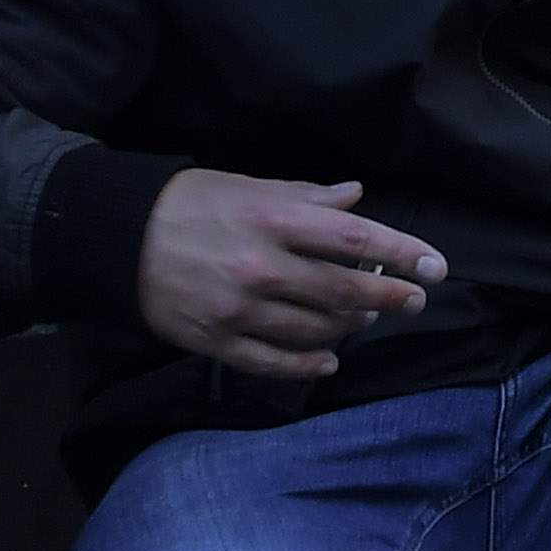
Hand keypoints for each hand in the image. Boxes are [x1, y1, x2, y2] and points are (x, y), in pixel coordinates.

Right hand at [136, 167, 439, 380]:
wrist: (113, 238)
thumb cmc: (189, 203)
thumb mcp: (250, 186)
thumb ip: (307, 197)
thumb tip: (357, 197)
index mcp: (274, 220)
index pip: (356, 240)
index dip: (403, 254)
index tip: (437, 268)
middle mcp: (261, 267)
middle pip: (344, 291)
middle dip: (388, 297)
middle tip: (412, 300)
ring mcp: (238, 309)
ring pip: (315, 329)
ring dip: (350, 326)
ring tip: (366, 318)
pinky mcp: (215, 341)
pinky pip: (273, 361)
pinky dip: (308, 364)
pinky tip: (329, 360)